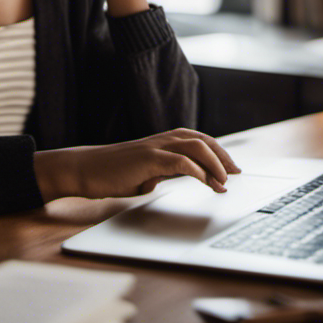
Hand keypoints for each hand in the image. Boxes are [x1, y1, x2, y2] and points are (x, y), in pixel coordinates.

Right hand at [34, 129, 241, 201]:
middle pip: (202, 140)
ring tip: (224, 181)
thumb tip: (183, 177)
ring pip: (195, 147)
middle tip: (237, 173)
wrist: (85, 169)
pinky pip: (180, 161)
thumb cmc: (112, 174)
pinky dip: (197, 171)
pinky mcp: (148, 159)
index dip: (218, 153)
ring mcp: (155, 148)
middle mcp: (162, 140)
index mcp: (162, 143)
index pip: (198, 141)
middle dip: (223, 156)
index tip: (232, 168)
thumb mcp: (145, 173)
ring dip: (214, 163)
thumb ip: (164, 172)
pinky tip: (205, 182)